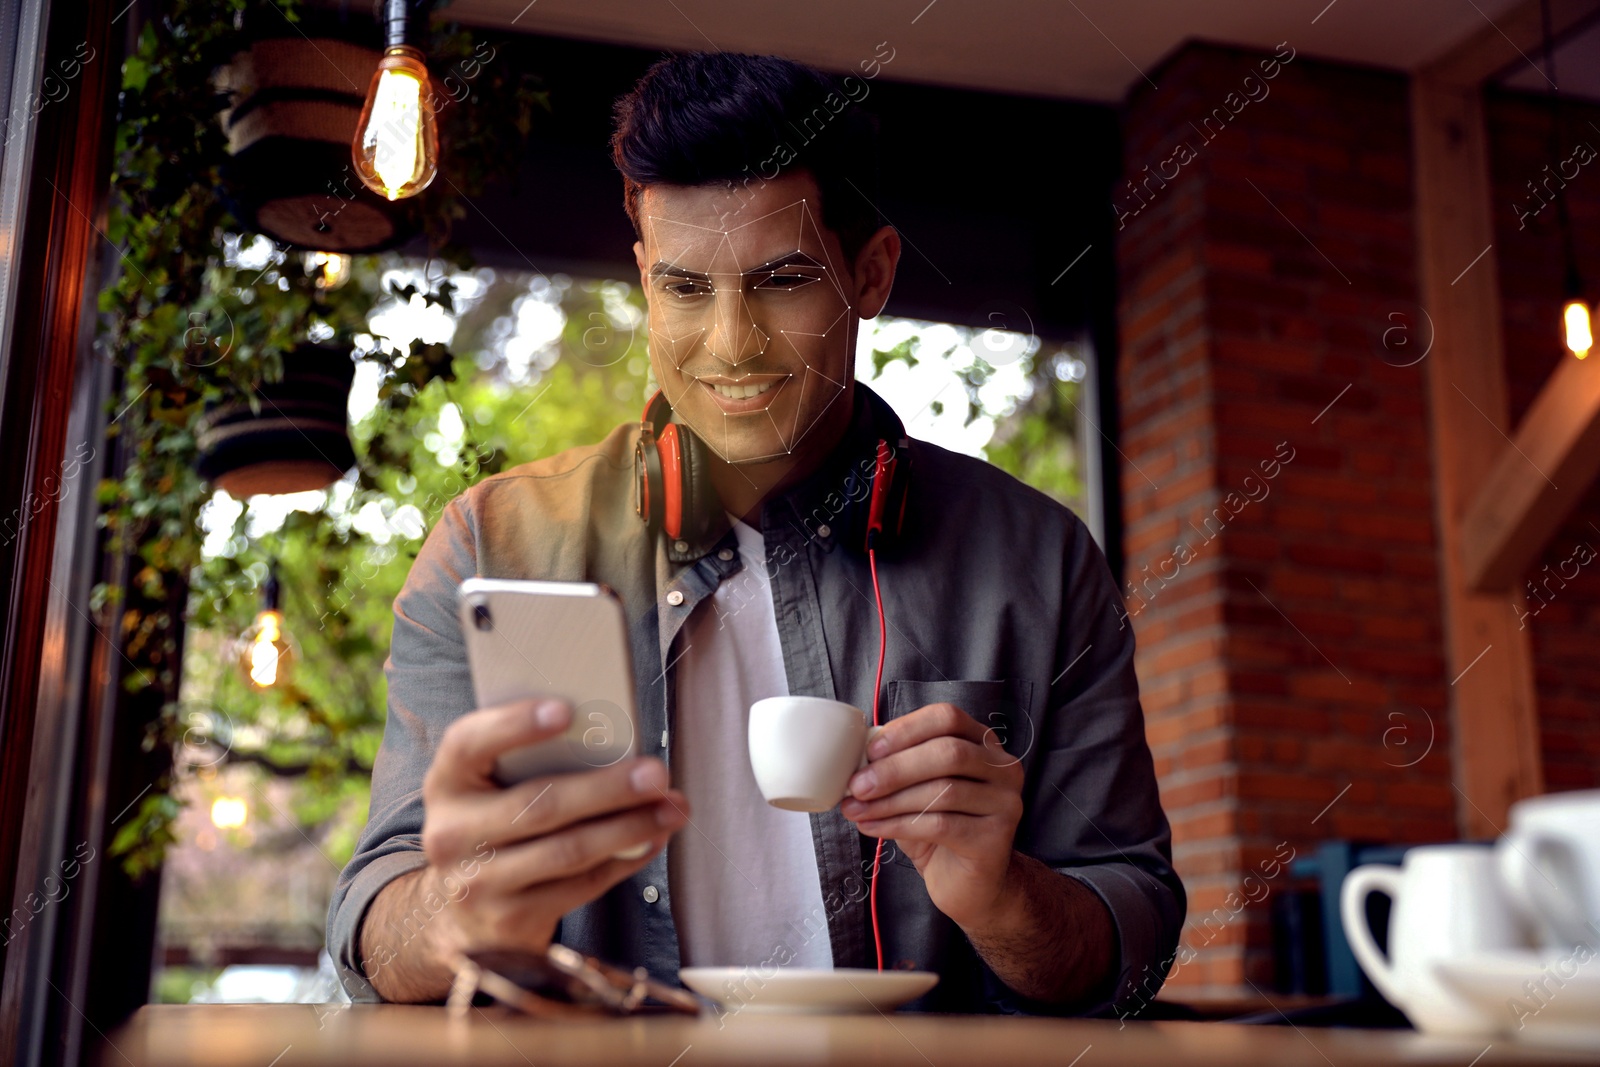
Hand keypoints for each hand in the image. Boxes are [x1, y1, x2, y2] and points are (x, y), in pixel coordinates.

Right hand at [414, 698, 688, 959]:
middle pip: (538, 804)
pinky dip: (624, 860)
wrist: (462, 916)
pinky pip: (580, 887)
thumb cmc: (493, 828)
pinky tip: (652, 840)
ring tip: (671, 807)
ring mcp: (477, 885)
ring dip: (629, 827)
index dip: (514, 725)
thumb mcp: (489, 789)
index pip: (469, 743)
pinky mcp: (510, 922)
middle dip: (607, 788)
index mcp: (446, 783)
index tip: (565, 710)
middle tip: (655, 773)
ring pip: (568, 851)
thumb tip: (614, 740)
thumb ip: (528, 762)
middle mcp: (451, 835)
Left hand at [841, 702, 1023, 930]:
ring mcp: (1006, 803)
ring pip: (943, 791)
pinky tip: (874, 828)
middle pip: (948, 753)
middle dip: (895, 768)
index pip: (948, 718)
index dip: (907, 730)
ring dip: (891, 800)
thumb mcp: (917, 790)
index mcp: (983, 744)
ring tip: (857, 810)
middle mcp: (1003, 769)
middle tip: (857, 785)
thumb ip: (896, 767)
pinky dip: (899, 825)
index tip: (870, 750)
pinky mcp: (995, 839)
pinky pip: (941, 825)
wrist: (970, 885)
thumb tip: (856, 758)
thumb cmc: (940, 830)